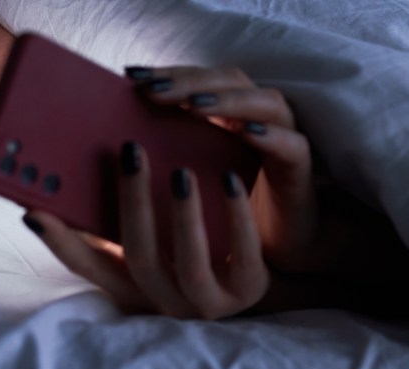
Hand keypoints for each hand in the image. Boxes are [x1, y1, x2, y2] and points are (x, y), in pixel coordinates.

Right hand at [23, 142, 268, 318]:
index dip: (60, 241)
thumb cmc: (193, 253)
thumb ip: (114, 221)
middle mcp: (167, 300)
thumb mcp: (151, 245)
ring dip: (183, 215)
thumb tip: (73, 173)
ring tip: (180, 171)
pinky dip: (236, 216)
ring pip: (190, 264)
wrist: (254, 286)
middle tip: (131, 152)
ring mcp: (210, 302)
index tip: (34, 209)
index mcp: (135, 286)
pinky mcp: (251, 290)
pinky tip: (229, 179)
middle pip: (141, 257)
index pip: (88, 267)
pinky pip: (245, 255)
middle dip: (133, 204)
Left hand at [128, 66, 319, 271]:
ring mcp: (282, 138)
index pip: (196, 80)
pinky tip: (246, 132)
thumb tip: (108, 155)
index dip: (166, 74)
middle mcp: (255, 117)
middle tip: (152, 90)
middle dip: (189, 82)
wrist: (274, 254)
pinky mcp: (300, 169)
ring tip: (195, 105)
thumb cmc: (221, 219)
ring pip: (265, 103)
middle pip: (228, 81)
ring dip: (229, 100)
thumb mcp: (182, 188)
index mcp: (224, 116)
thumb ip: (153, 166)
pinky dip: (270, 135)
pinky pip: (292, 145)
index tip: (129, 76)